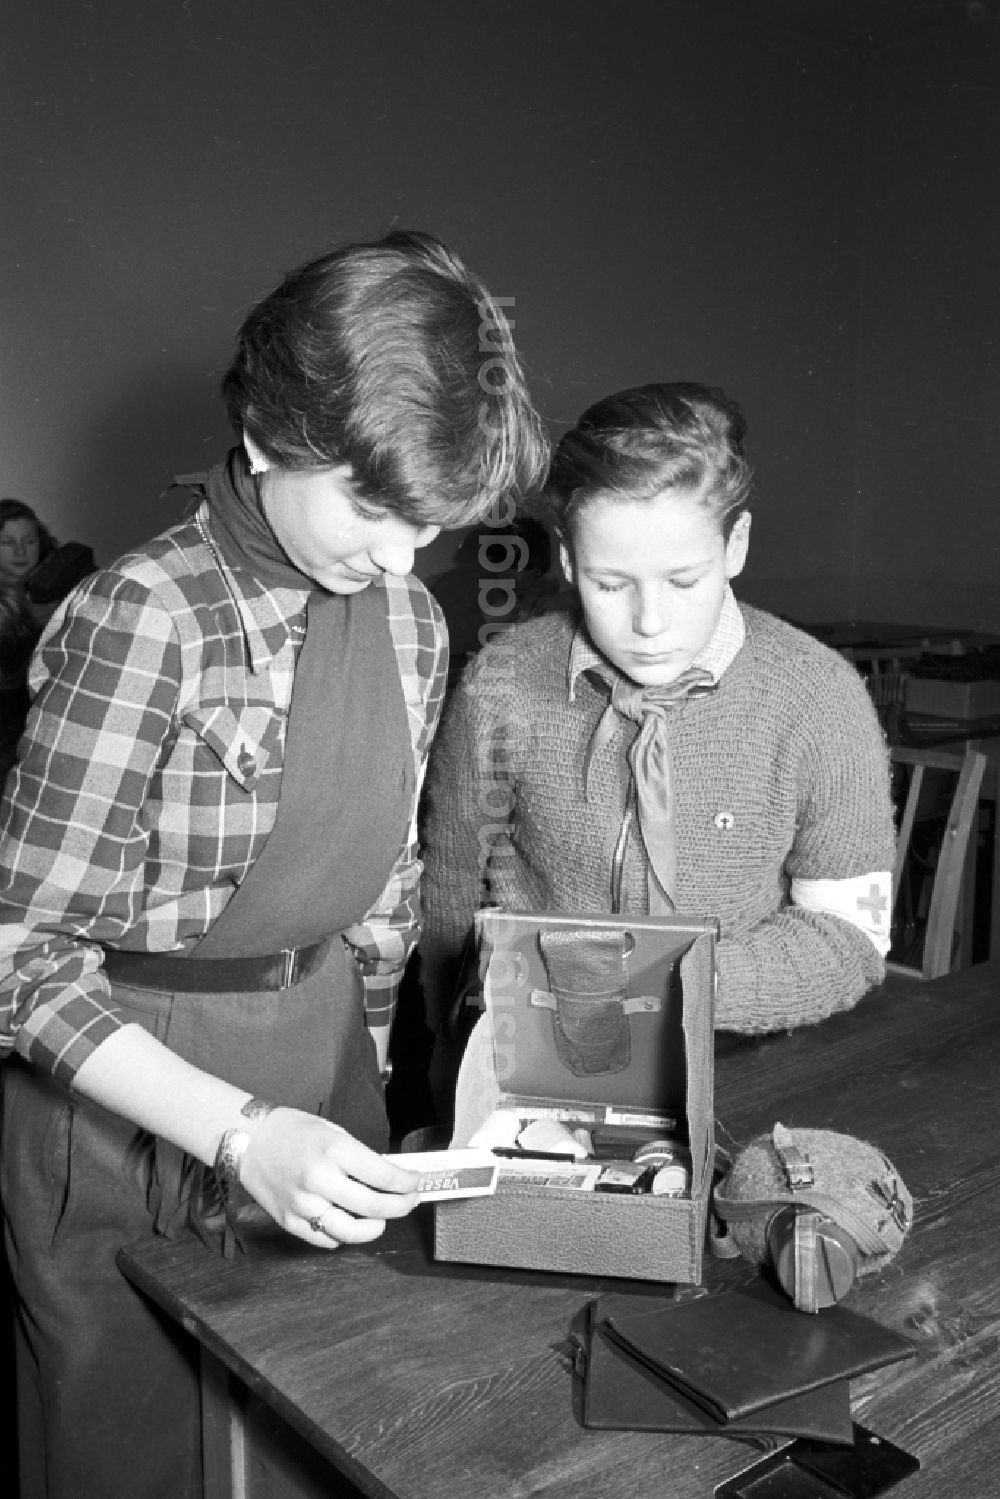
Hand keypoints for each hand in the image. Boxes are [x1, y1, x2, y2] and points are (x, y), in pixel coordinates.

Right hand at [237, 1109, 419, 1248]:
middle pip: (374, 1207)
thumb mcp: (333, 1132)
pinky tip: (349, 1222)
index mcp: (334, 1150)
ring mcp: (303, 1204)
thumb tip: (390, 1177)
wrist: (249, 1140)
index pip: (383, 1175)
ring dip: (375, 1228)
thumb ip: (360, 1157)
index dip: (407, 1183)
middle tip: (409, 1201)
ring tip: (382, 1219)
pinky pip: (325, 1238)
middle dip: (401, 1206)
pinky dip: (343, 1235)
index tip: (416, 1182)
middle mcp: (319, 1179)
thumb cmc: (292, 1131)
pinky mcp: (289, 1221)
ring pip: (352, 1231)